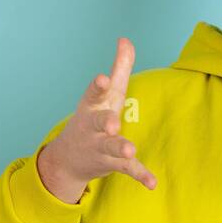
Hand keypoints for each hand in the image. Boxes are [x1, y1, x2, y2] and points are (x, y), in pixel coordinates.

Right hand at [38, 37, 156, 203]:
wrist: (68, 159)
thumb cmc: (94, 117)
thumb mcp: (106, 94)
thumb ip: (119, 67)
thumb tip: (125, 39)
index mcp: (92, 105)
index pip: (94, 93)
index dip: (98, 86)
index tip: (102, 78)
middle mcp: (94, 127)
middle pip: (98, 122)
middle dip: (103, 122)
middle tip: (111, 123)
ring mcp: (102, 146)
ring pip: (111, 148)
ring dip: (119, 148)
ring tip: (129, 149)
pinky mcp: (112, 163)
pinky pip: (128, 169)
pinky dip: (140, 175)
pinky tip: (152, 183)